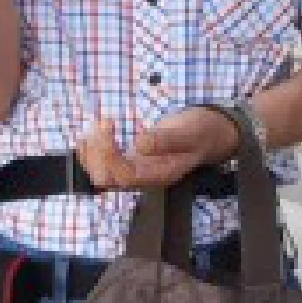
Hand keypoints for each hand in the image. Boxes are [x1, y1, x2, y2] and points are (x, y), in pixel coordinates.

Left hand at [77, 109, 240, 190]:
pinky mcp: (130, 161)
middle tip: (104, 122)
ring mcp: (136, 171)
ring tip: (96, 126)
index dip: (109, 154)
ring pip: (101, 175)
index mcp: (159, 174)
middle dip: (98, 152)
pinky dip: (92, 151)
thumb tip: (140, 144)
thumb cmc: (202, 133)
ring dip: (91, 152)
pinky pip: (103, 165)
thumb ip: (166, 140)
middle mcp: (144, 177)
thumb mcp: (190, 133)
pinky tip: (91, 134)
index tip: (109, 124)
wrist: (210, 134)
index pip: (124, 175)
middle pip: (107, 180)